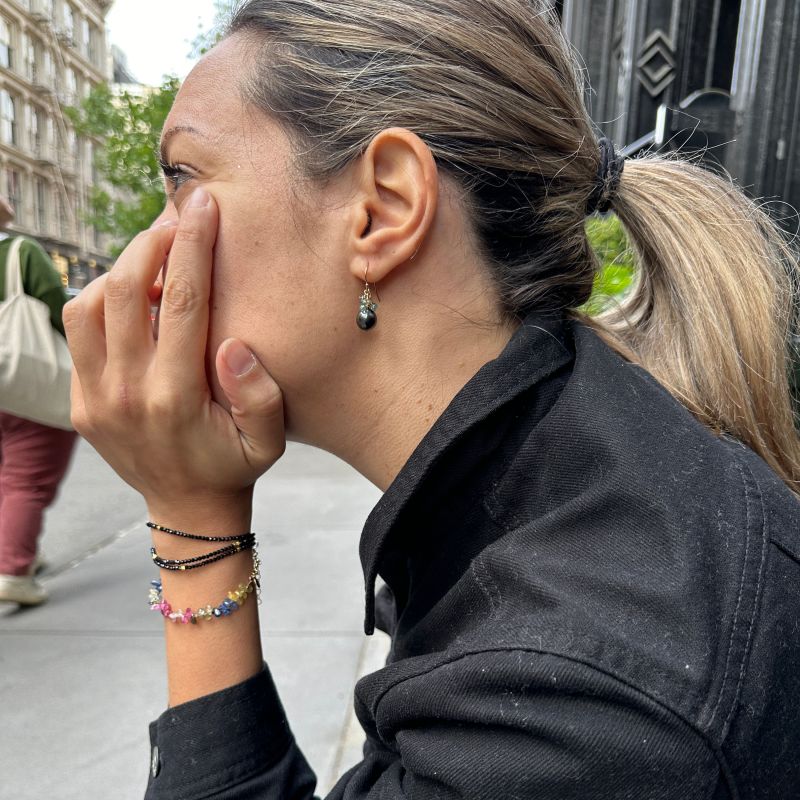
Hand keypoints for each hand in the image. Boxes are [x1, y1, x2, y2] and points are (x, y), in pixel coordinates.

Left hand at [64, 188, 285, 519]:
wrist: (187, 507)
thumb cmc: (233, 465)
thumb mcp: (269, 440)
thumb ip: (260, 395)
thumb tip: (233, 344)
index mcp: (176, 397)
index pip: (183, 300)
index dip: (194, 245)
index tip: (202, 205)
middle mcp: (127, 392)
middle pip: (128, 289)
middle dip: (152, 241)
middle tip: (177, 219)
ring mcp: (96, 396)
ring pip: (89, 303)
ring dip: (120, 268)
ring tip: (155, 259)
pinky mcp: (80, 400)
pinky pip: (78, 330)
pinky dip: (102, 299)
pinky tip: (134, 296)